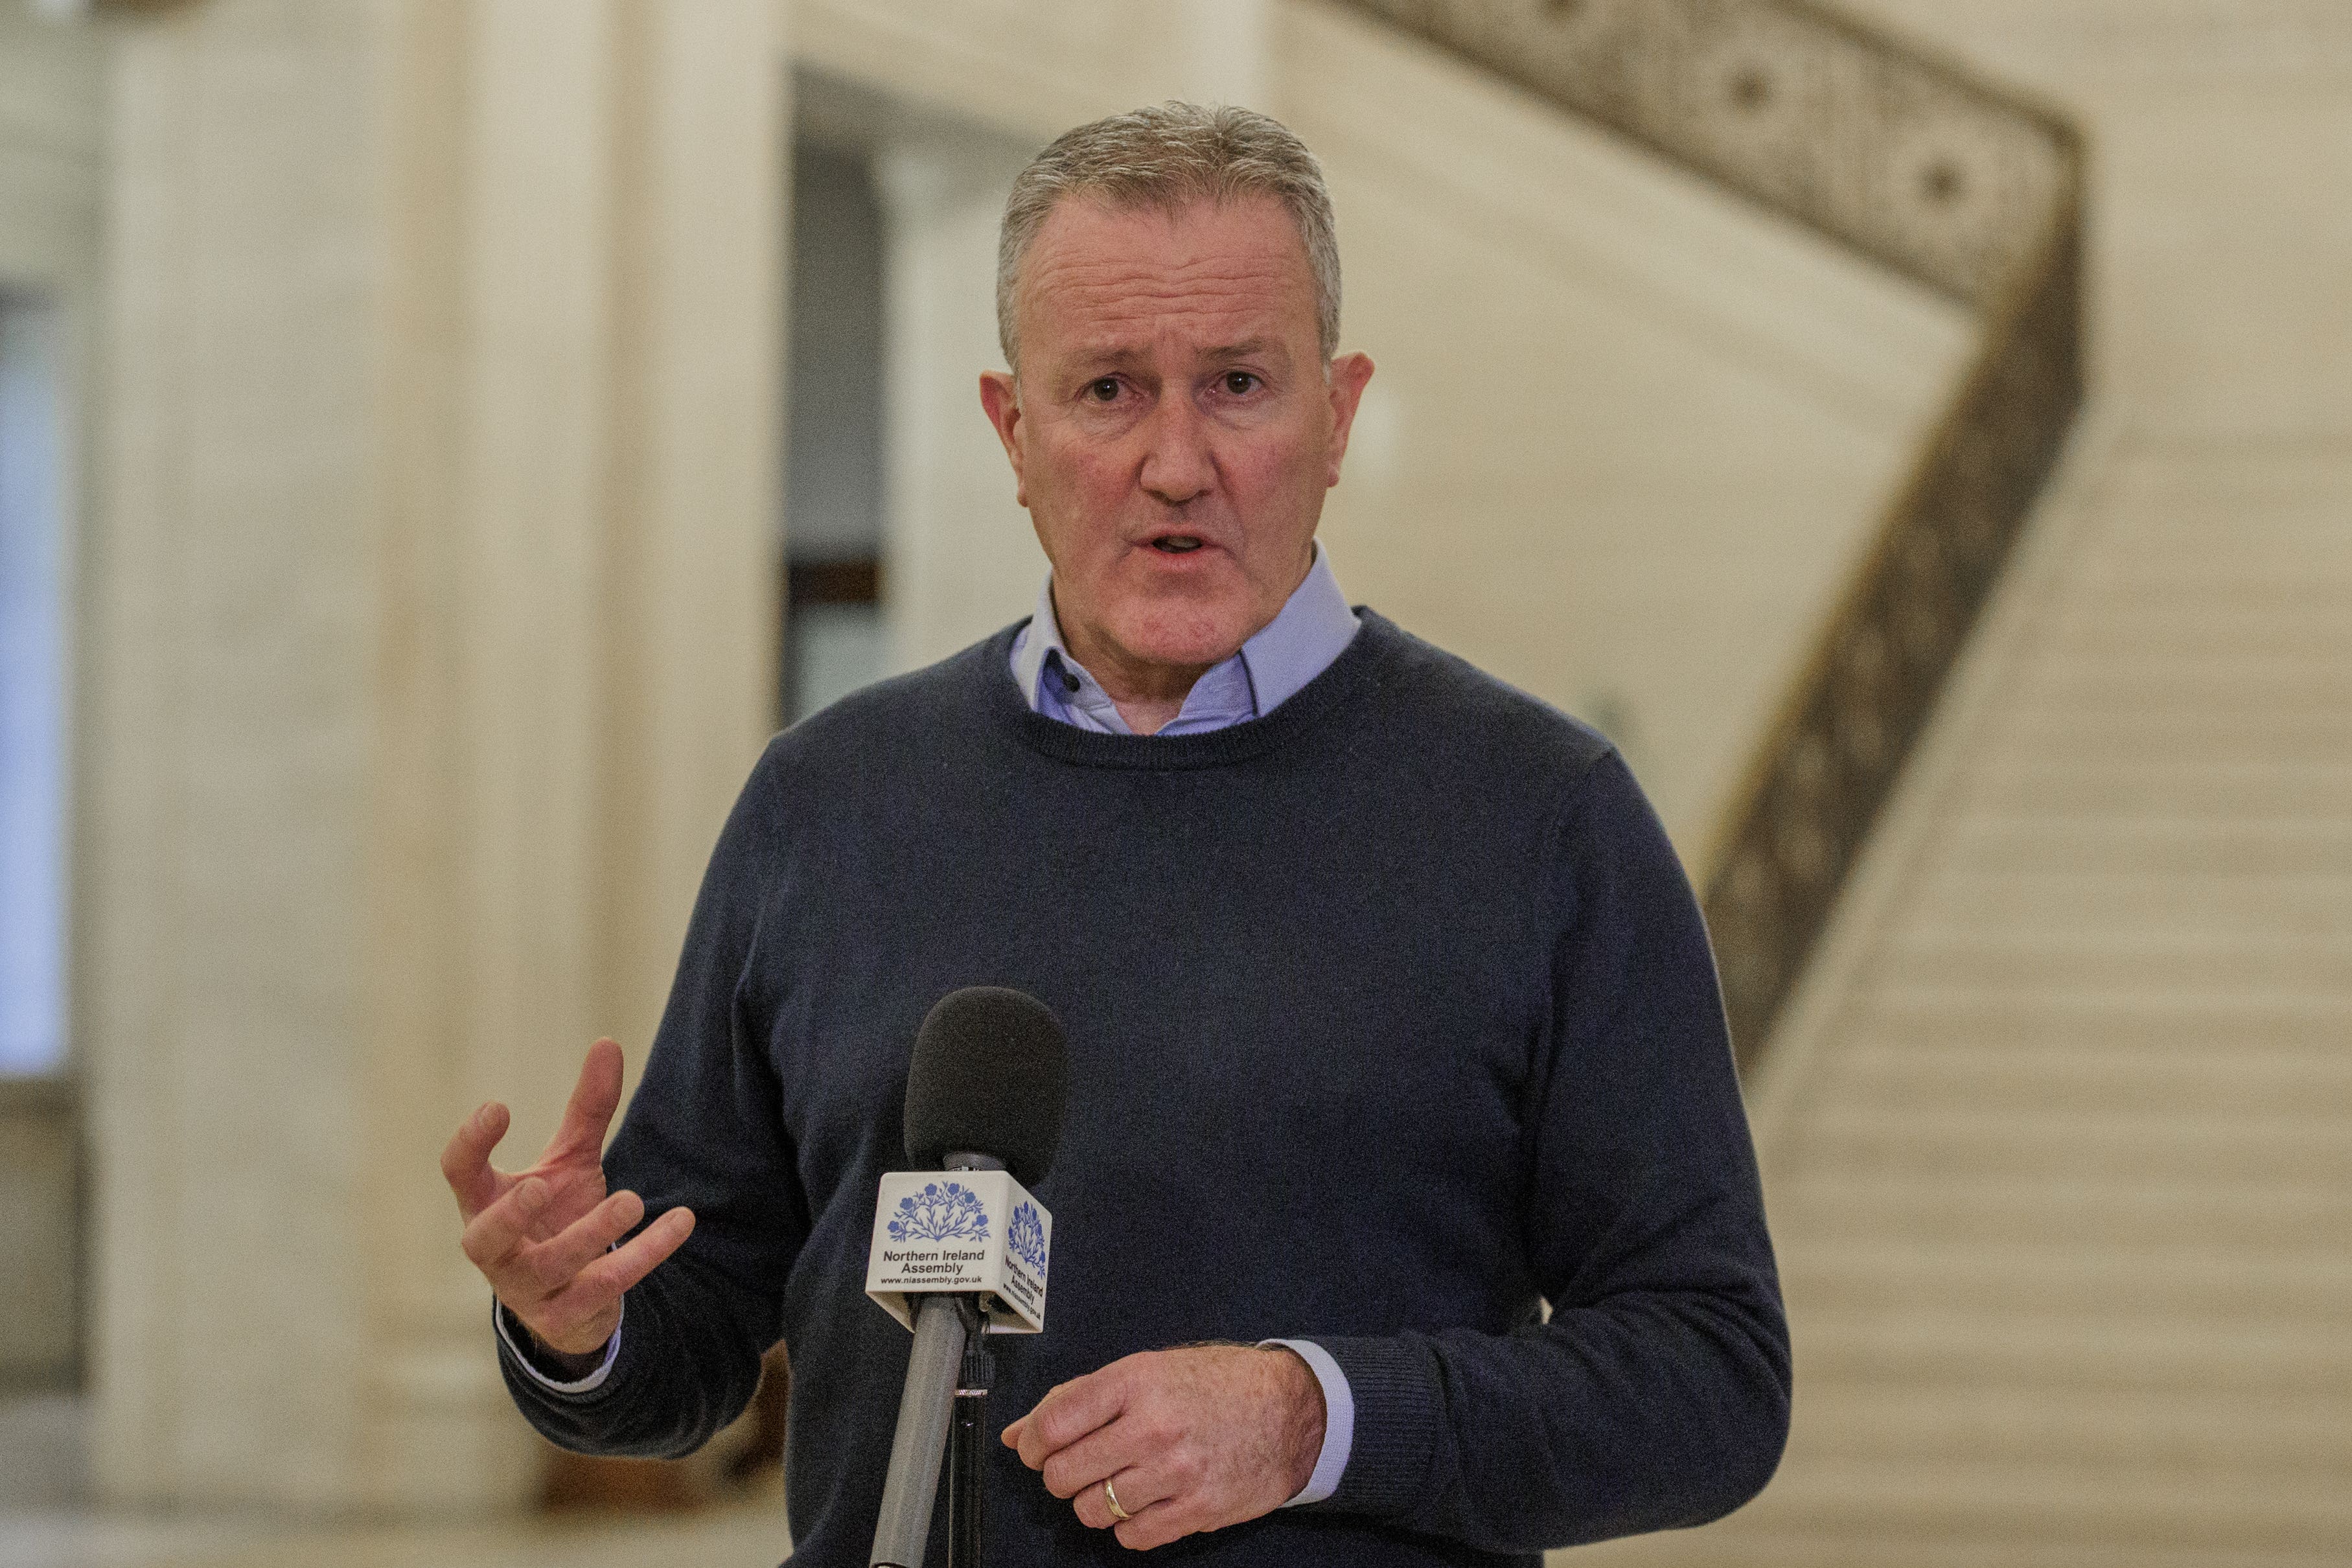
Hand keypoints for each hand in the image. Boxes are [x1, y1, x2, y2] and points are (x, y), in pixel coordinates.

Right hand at [440, 1039, 694, 1356]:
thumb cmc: (556, 1216)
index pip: (459, 1174)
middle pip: (482, 1239)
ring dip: (590, 1233)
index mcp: (485, 1204)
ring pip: (550, 1267)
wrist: (572, 1298)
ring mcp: (529, 1288)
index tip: (498, 1107)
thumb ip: (585, 1111)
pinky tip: (681, 1221)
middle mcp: (497, 1251)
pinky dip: (645, 1254)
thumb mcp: (569, 1163)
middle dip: (508, 1216)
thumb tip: (609, 1042)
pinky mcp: (568, 1314)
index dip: (470, 1143)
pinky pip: (605, 1286)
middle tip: (538, 1184)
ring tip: (632, 1200)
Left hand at [1002, 1345, 1324, 1549]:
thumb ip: (1080, 1399)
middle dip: (1062, 1476)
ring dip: (1095, 1501)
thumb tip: (1019, 1434)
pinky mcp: (1197, 1509)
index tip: (1038, 1449)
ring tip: (1119, 1481)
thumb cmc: (1216, 1385)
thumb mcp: (1148, 1370)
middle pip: (1065, 1474)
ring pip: (1093, 1510)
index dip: (1035, 1443)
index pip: (1054, 1423)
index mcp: (1136, 1381)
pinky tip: (1145, 1501)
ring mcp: (1177, 1472)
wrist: (1290, 1411)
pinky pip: (1131, 1537)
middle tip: (1082, 1466)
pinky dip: (1127, 1526)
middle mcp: (1154, 1426)